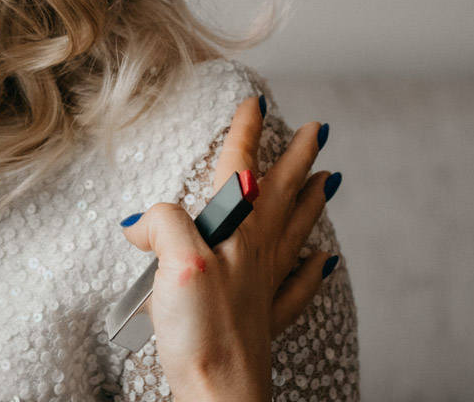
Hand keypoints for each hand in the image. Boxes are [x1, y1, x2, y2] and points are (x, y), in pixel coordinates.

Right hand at [120, 99, 339, 401]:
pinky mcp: (263, 321)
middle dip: (299, 158)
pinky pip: (297, 289)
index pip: (241, 169)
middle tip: (318, 130)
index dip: (247, 132)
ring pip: (295, 232)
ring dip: (312, 202)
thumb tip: (143, 220)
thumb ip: (164, 223)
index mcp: (234, 233)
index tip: (256, 101)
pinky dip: (313, 272)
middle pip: (280, 194)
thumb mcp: (175, 260)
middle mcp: (255, 253)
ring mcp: (264, 287)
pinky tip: (324, 263)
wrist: (222, 395)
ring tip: (329, 179)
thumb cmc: (202, 332)